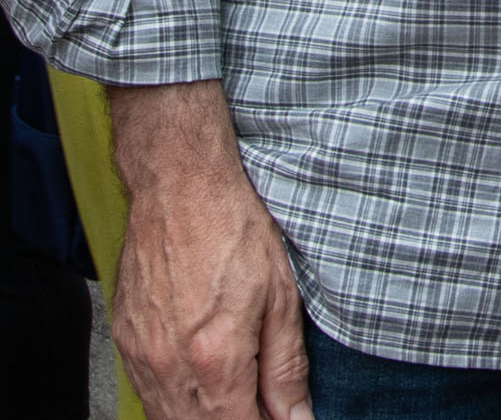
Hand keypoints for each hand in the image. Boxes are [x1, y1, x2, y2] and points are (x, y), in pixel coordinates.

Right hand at [107, 90, 309, 419]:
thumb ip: (286, 366)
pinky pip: (146, 394)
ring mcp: (140, 358)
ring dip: (201, 417)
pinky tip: (199, 382)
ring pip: (168, 419)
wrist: (179, 185)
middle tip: (260, 408)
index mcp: (216, 359)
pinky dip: (174, 400)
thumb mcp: (281, 295)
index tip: (279, 419)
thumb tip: (296, 418)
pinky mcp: (124, 342)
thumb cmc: (234, 228)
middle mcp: (170, 368)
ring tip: (235, 396)